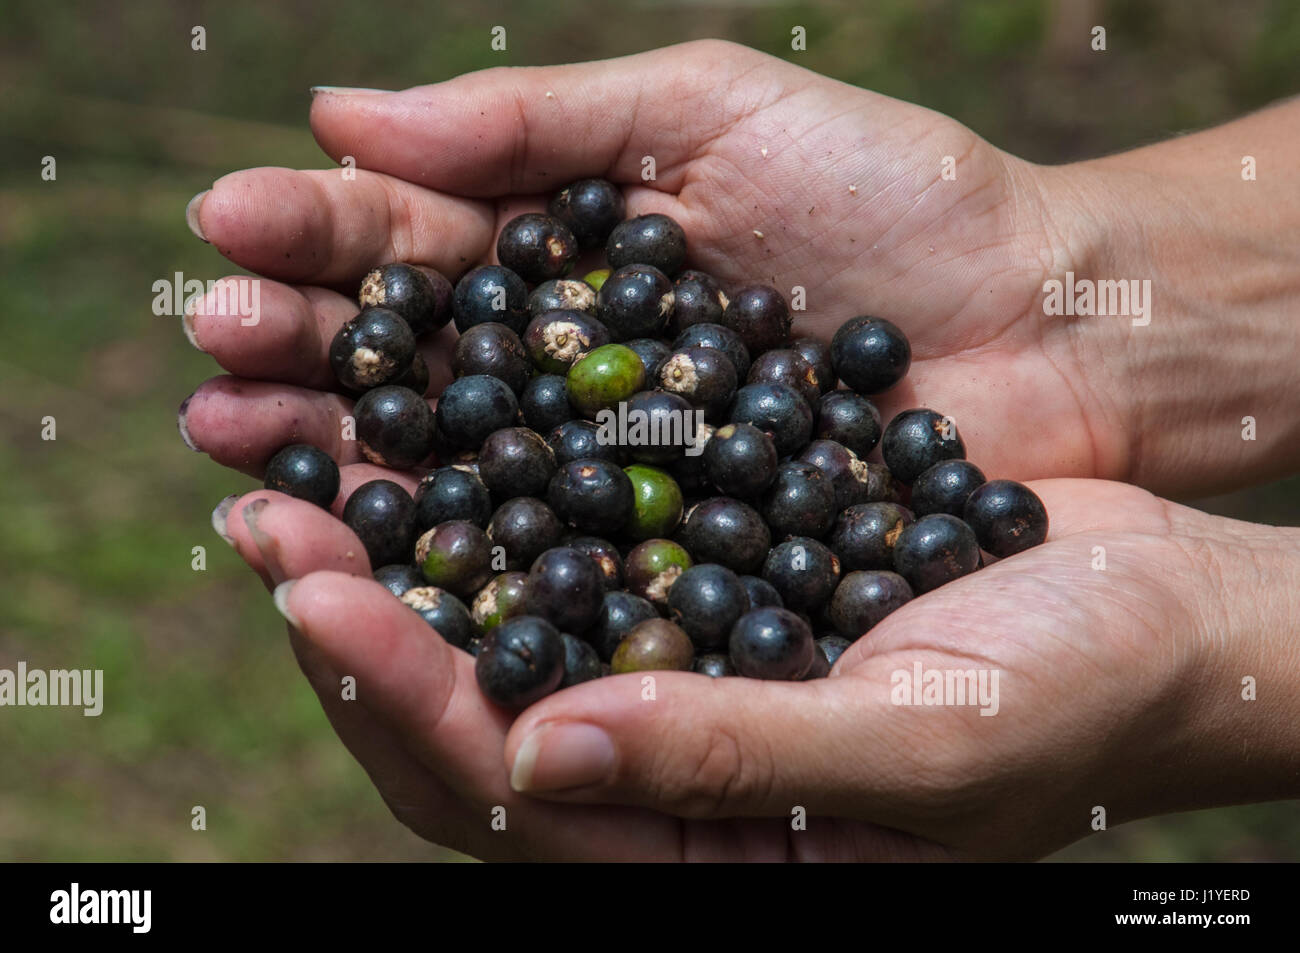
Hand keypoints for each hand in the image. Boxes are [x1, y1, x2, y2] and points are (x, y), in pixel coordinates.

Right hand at [182, 39, 1131, 487]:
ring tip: (243, 457)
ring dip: (342, 464)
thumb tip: (341, 114)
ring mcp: (612, 473)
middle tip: (215, 356)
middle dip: (303, 359)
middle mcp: (571, 372)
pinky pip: (550, 562)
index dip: (323, 239)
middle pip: (412, 369)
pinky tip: (375, 550)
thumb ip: (533, 123)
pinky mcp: (668, 560)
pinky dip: (465, 557)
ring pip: (457, 473)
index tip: (230, 233)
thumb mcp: (710, 112)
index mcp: (567, 259)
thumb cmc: (895, 201)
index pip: (418, 248)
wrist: (1044, 320)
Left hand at [215, 478, 1299, 859]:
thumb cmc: (1075, 696)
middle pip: (466, 713)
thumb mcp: (922, 739)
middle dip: (357, 624)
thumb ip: (736, 755)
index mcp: (703, 842)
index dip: (402, 694)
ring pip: (499, 624)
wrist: (1158, 614)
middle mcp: (666, 762)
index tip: (314, 592)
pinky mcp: (704, 579)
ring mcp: (678, 667)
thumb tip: (538, 749)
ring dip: (400, 548)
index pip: (508, 790)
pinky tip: (441, 425)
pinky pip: (571, 547)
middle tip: (265, 522)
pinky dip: (498, 492)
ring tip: (307, 462)